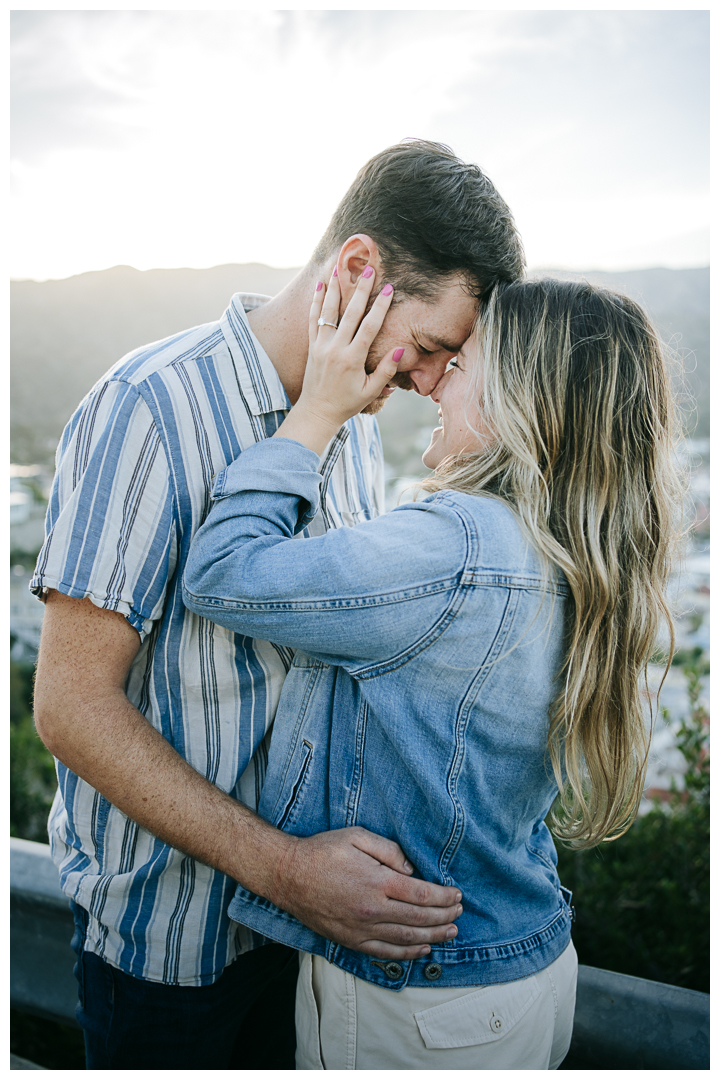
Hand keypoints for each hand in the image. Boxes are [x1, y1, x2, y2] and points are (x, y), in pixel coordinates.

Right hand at [269, 826, 461, 958]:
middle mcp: (372, 909)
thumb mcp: (357, 836)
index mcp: (377, 881)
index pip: (421, 893)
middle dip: (444, 916)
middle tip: (459, 913)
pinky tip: (422, 951)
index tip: (457, 895)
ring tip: (451, 933)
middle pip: (419, 918)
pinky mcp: (351, 940)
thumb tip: (411, 869)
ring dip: (433, 937)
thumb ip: (389, 850)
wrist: (288, 875)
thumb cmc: (322, 851)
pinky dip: (408, 954)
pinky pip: (385, 952)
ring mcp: (361, 928)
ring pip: (407, 938)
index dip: (444, 896)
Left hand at [274, 267, 402, 454]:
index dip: (380, 306)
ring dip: (336, 289)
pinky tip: (321, 285)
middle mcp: (336, 349)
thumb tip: (401, 349)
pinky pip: (313, 319)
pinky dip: (317, 301)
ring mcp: (321, 346)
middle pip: (350, 313)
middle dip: (361, 290)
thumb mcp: (371, 392)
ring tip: (340, 268)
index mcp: (352, 359)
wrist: (317, 411)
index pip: (369, 327)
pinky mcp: (312, 346)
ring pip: (329, 311)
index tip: (389, 289)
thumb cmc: (347, 403)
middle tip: (369, 270)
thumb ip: (386, 371)